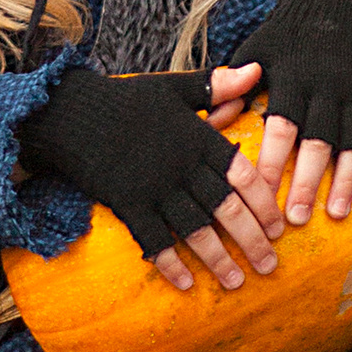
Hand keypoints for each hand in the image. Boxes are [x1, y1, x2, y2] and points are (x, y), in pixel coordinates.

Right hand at [20, 64, 284, 297]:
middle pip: (226, 207)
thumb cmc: (126, 100)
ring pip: (195, 229)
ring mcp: (154, 186)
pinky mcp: (126, 203)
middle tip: (270, 266)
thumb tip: (256, 69)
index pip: (242, 174)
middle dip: (251, 240)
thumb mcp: (174, 87)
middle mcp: (181, 164)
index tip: (280, 228)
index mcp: (197, 137)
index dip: (264, 203)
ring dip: (218, 259)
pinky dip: (170, 263)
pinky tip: (185, 283)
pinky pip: (152, 239)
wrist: (72, 112)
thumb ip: (216, 87)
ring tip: (236, 282)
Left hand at [245, 0, 351, 227]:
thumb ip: (233, 85)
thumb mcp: (255, 50)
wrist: (338, 0)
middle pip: (319, 139)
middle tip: (296, 219)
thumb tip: (211, 123)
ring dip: (347, 178)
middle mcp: (328, 82)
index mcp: (292, 74)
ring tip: (338, 213)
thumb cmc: (286, 35)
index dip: (271, 161)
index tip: (258, 196)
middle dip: (308, 181)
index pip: (281, 124)